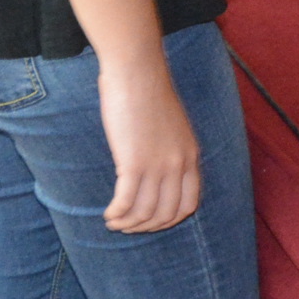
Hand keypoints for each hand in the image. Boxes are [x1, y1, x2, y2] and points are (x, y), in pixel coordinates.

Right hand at [98, 57, 202, 232]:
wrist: (137, 71)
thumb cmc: (147, 91)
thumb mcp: (172, 124)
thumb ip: (169, 148)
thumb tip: (156, 169)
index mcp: (190, 156)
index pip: (188, 205)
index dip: (168, 220)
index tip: (150, 221)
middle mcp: (178, 165)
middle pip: (166, 214)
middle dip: (145, 227)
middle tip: (127, 227)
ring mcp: (157, 166)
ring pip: (145, 212)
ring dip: (128, 224)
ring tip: (113, 223)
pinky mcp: (134, 163)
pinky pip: (126, 203)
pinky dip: (116, 214)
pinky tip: (107, 214)